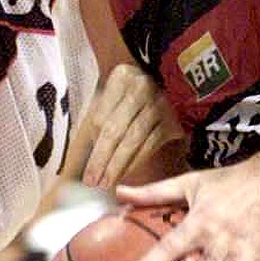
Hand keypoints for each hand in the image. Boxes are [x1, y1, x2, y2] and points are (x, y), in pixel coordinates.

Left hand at [80, 64, 185, 190]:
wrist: (175, 84)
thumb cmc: (135, 92)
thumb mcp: (116, 93)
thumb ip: (99, 116)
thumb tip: (86, 151)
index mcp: (121, 77)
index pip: (100, 117)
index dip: (92, 145)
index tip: (84, 166)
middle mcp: (142, 87)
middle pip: (115, 130)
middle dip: (101, 160)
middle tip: (92, 181)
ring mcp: (160, 103)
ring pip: (133, 141)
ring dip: (117, 166)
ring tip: (105, 182)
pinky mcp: (173, 120)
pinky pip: (150, 145)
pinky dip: (136, 161)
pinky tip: (125, 173)